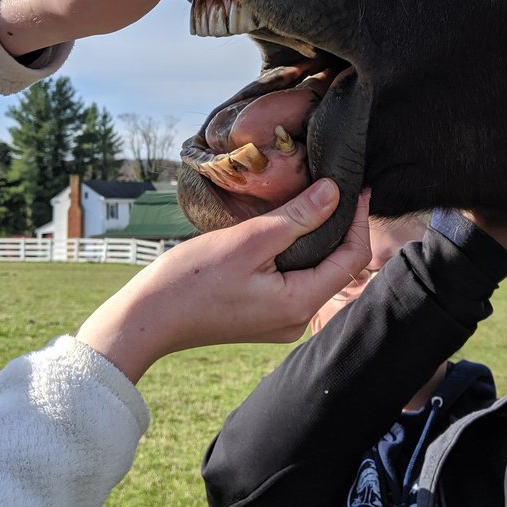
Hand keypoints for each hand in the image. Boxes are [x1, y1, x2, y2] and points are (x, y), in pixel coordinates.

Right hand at [75, 180, 371, 382]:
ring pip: (314, 272)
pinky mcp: (263, 315)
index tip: (358, 186)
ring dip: (317, 237)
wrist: (147, 318)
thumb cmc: (192, 280)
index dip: (358, 220)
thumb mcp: (248, 239)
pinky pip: (293, 280)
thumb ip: (296, 217)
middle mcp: (296, 319)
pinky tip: (287, 227)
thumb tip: (334, 192)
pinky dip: (297, 252)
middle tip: (338, 186)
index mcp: (298, 304)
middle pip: (336, 267)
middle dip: (340, 226)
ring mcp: (280, 320)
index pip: (351, 260)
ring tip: (315, 199)